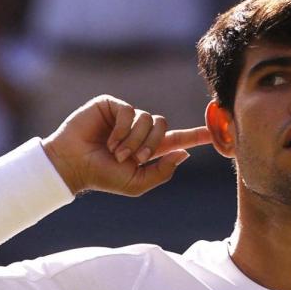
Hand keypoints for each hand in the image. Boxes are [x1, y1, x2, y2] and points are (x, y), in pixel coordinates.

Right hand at [43, 95, 211, 195]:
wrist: (73, 165)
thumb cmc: (102, 176)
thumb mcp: (137, 183)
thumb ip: (162, 172)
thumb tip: (184, 153)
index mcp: (148, 148)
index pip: (177, 138)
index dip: (196, 135)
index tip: (216, 131)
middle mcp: (138, 129)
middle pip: (164, 126)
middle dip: (152, 144)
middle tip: (134, 158)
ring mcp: (125, 116)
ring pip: (148, 119)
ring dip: (134, 140)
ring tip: (117, 152)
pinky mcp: (111, 105)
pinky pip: (130, 111)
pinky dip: (122, 129)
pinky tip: (108, 140)